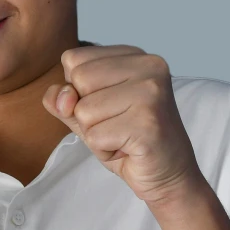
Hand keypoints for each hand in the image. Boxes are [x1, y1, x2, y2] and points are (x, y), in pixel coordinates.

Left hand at [43, 45, 204, 206]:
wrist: (168, 174)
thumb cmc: (125, 139)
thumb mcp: (85, 113)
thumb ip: (63, 98)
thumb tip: (62, 97)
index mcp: (134, 55)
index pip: (73, 59)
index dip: (79, 91)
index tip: (111, 106)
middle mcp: (148, 66)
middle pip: (78, 80)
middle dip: (86, 113)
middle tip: (118, 124)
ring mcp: (151, 93)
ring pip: (84, 110)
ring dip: (96, 134)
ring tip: (124, 136)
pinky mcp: (148, 122)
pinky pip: (95, 136)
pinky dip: (104, 150)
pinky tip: (129, 149)